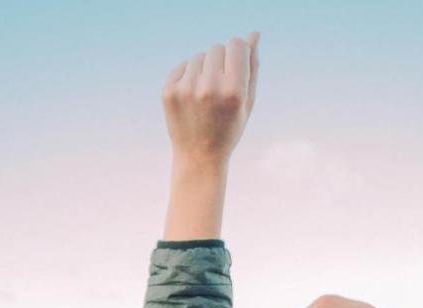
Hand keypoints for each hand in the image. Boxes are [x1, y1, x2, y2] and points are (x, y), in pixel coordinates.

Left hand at [162, 32, 259, 167]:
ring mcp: (186, 89)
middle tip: (221, 88)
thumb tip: (254, 35)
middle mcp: (209, 88)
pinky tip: (192, 98)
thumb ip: (252, 67)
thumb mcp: (247, 102)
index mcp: (234, 91)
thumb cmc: (229, 128)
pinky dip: (189, 76)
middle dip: (221, 61)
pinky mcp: (169, 91)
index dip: (238, 51)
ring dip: (204, 69)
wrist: (199, 157)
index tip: (236, 64)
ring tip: (206, 96)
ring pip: (199, 56)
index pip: (236, 45)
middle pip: (216, 48)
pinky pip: (183, 66)